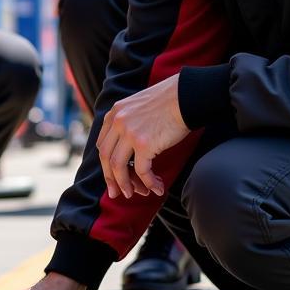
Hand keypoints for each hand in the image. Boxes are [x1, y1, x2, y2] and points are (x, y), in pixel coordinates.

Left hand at [96, 73, 188, 199]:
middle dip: (110, 178)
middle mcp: (117, 122)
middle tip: (116, 193)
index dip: (106, 163)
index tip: (112, 175)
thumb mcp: (138, 106)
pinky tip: (158, 189)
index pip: (103, 144)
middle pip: (106, 157)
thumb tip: (129, 147)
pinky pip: (142, 171)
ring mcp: (129, 133)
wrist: (187, 95)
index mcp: (114, 113)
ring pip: (119, 167)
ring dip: (125, 184)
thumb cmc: (169, 101)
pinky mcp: (144, 143)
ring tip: (134, 194)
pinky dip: (149, 183)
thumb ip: (128, 121)